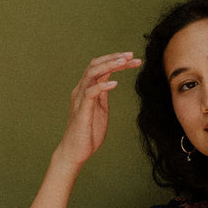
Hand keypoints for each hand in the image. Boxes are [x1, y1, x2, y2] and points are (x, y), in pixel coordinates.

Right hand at [56, 52, 141, 170]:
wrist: (75, 152)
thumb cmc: (88, 133)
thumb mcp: (100, 109)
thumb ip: (103, 95)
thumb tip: (110, 81)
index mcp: (86, 89)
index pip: (100, 68)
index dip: (116, 60)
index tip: (133, 59)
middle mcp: (81, 90)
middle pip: (95, 65)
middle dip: (114, 57)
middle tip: (131, 55)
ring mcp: (80, 99)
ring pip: (92, 73)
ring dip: (109, 65)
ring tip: (125, 62)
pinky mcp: (82, 111)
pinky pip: (91, 93)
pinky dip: (102, 86)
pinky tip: (115, 83)